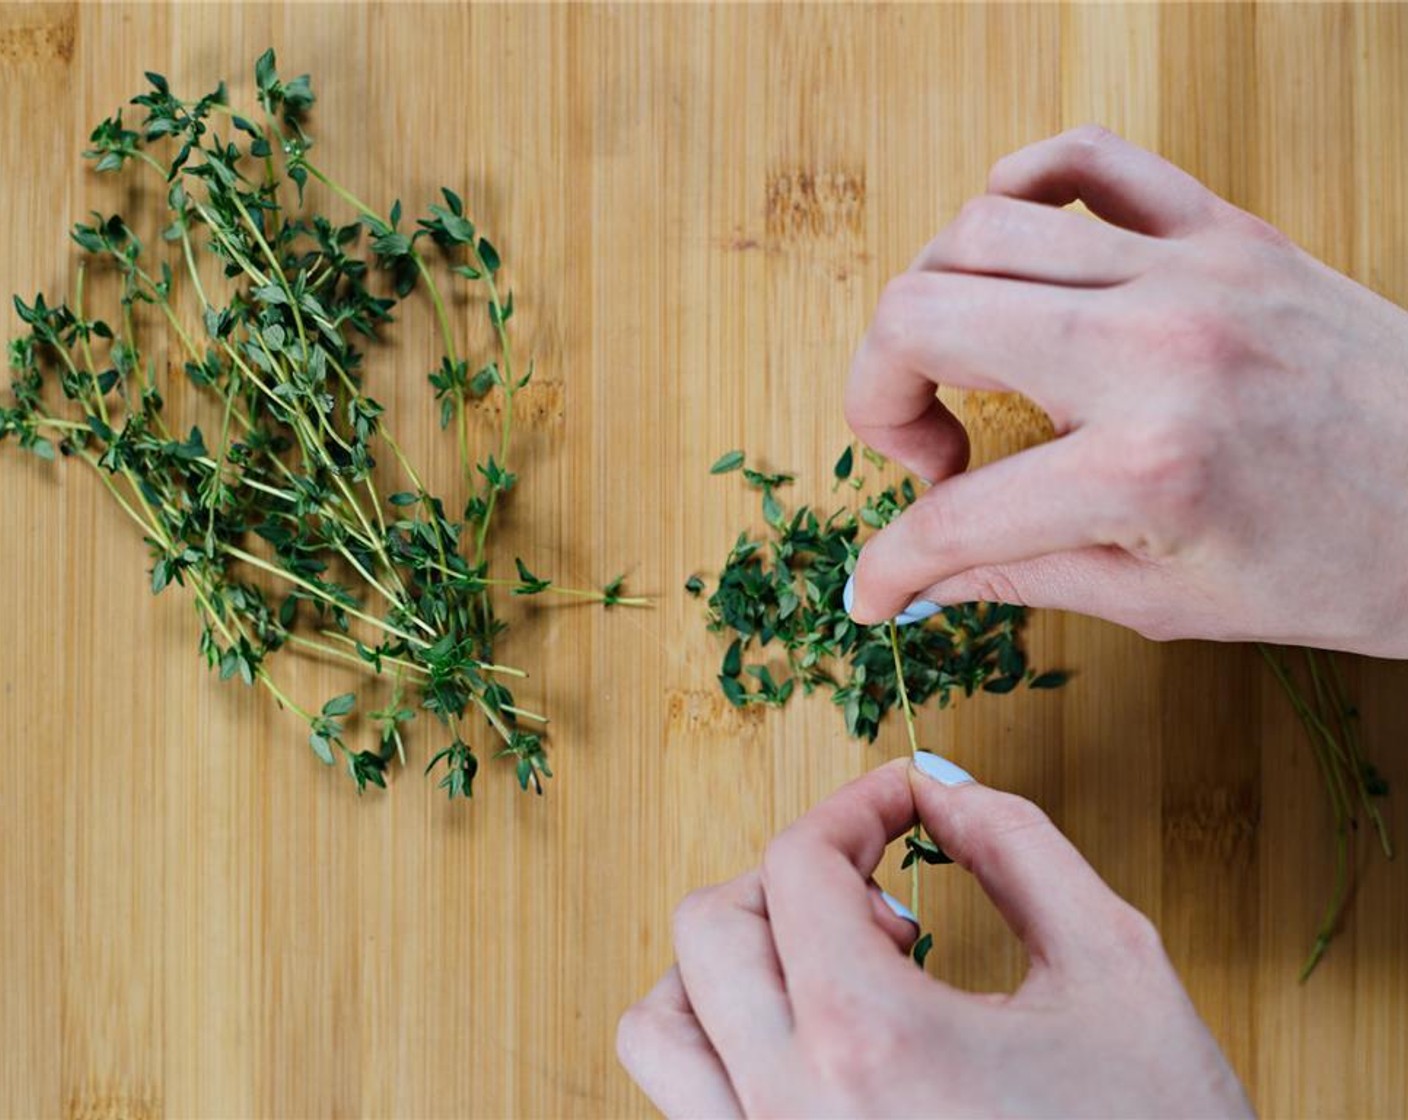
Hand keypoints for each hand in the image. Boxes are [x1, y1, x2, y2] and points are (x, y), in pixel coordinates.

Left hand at [617, 757, 1251, 1117]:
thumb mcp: (1114, 966)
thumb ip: (1018, 847)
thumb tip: (939, 790)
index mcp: (870, 1042)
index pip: (797, 865)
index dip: (853, 807)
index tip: (900, 803)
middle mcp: (789, 1114)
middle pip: (706, 930)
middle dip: (789, 877)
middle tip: (876, 894)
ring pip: (663, 1029)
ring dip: (729, 966)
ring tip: (830, 969)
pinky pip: (695, 1104)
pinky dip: (729, 1043)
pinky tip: (824, 1043)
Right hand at [843, 125, 1407, 657]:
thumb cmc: (1353, 565)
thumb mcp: (1175, 602)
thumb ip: (1026, 576)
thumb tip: (926, 582)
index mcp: (1145, 468)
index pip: (954, 514)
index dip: (890, 563)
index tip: (876, 588)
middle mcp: (1155, 348)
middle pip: (921, 315)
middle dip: (877, 396)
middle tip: (921, 452)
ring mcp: (1190, 271)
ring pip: (980, 228)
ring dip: (931, 303)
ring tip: (962, 365)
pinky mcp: (1225, 229)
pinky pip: (1085, 157)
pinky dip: (1018, 189)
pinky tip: (1009, 255)